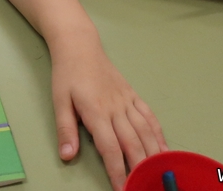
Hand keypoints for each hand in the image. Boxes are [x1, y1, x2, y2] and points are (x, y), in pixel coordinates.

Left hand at [49, 33, 166, 190]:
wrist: (80, 46)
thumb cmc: (67, 75)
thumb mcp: (59, 101)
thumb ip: (65, 129)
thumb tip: (67, 156)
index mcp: (96, 111)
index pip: (110, 147)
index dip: (117, 169)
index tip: (122, 188)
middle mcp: (116, 107)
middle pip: (132, 142)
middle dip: (139, 167)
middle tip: (145, 185)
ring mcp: (127, 100)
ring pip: (145, 130)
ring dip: (153, 153)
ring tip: (159, 172)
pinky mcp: (133, 95)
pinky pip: (149, 116)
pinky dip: (158, 133)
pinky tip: (163, 148)